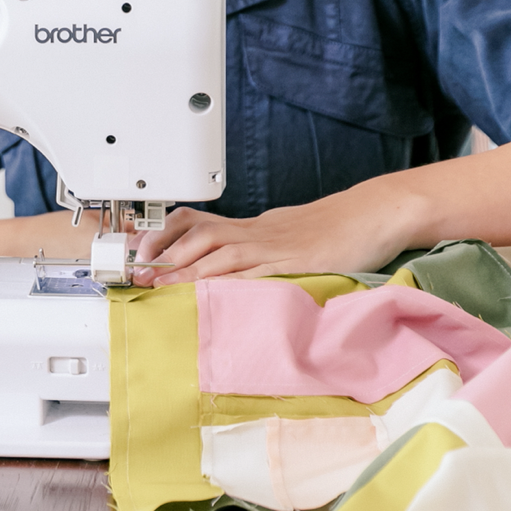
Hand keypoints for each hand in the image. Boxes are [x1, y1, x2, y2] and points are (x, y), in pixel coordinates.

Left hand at [130, 188, 422, 284]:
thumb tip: (228, 265)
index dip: (163, 235)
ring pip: (219, 252)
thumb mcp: (282, 233)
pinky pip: (256, 273)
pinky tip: (211, 295)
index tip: (138, 251)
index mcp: (250, 226)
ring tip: (162, 286)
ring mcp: (274, 247)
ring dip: (186, 270)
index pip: (195, 223)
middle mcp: (255, 233)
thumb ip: (255, 247)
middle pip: (198, 236)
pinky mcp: (294, 263)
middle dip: (164, 255)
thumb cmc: (332, 227)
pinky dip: (230, 284)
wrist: (372, 214)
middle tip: (139, 273)